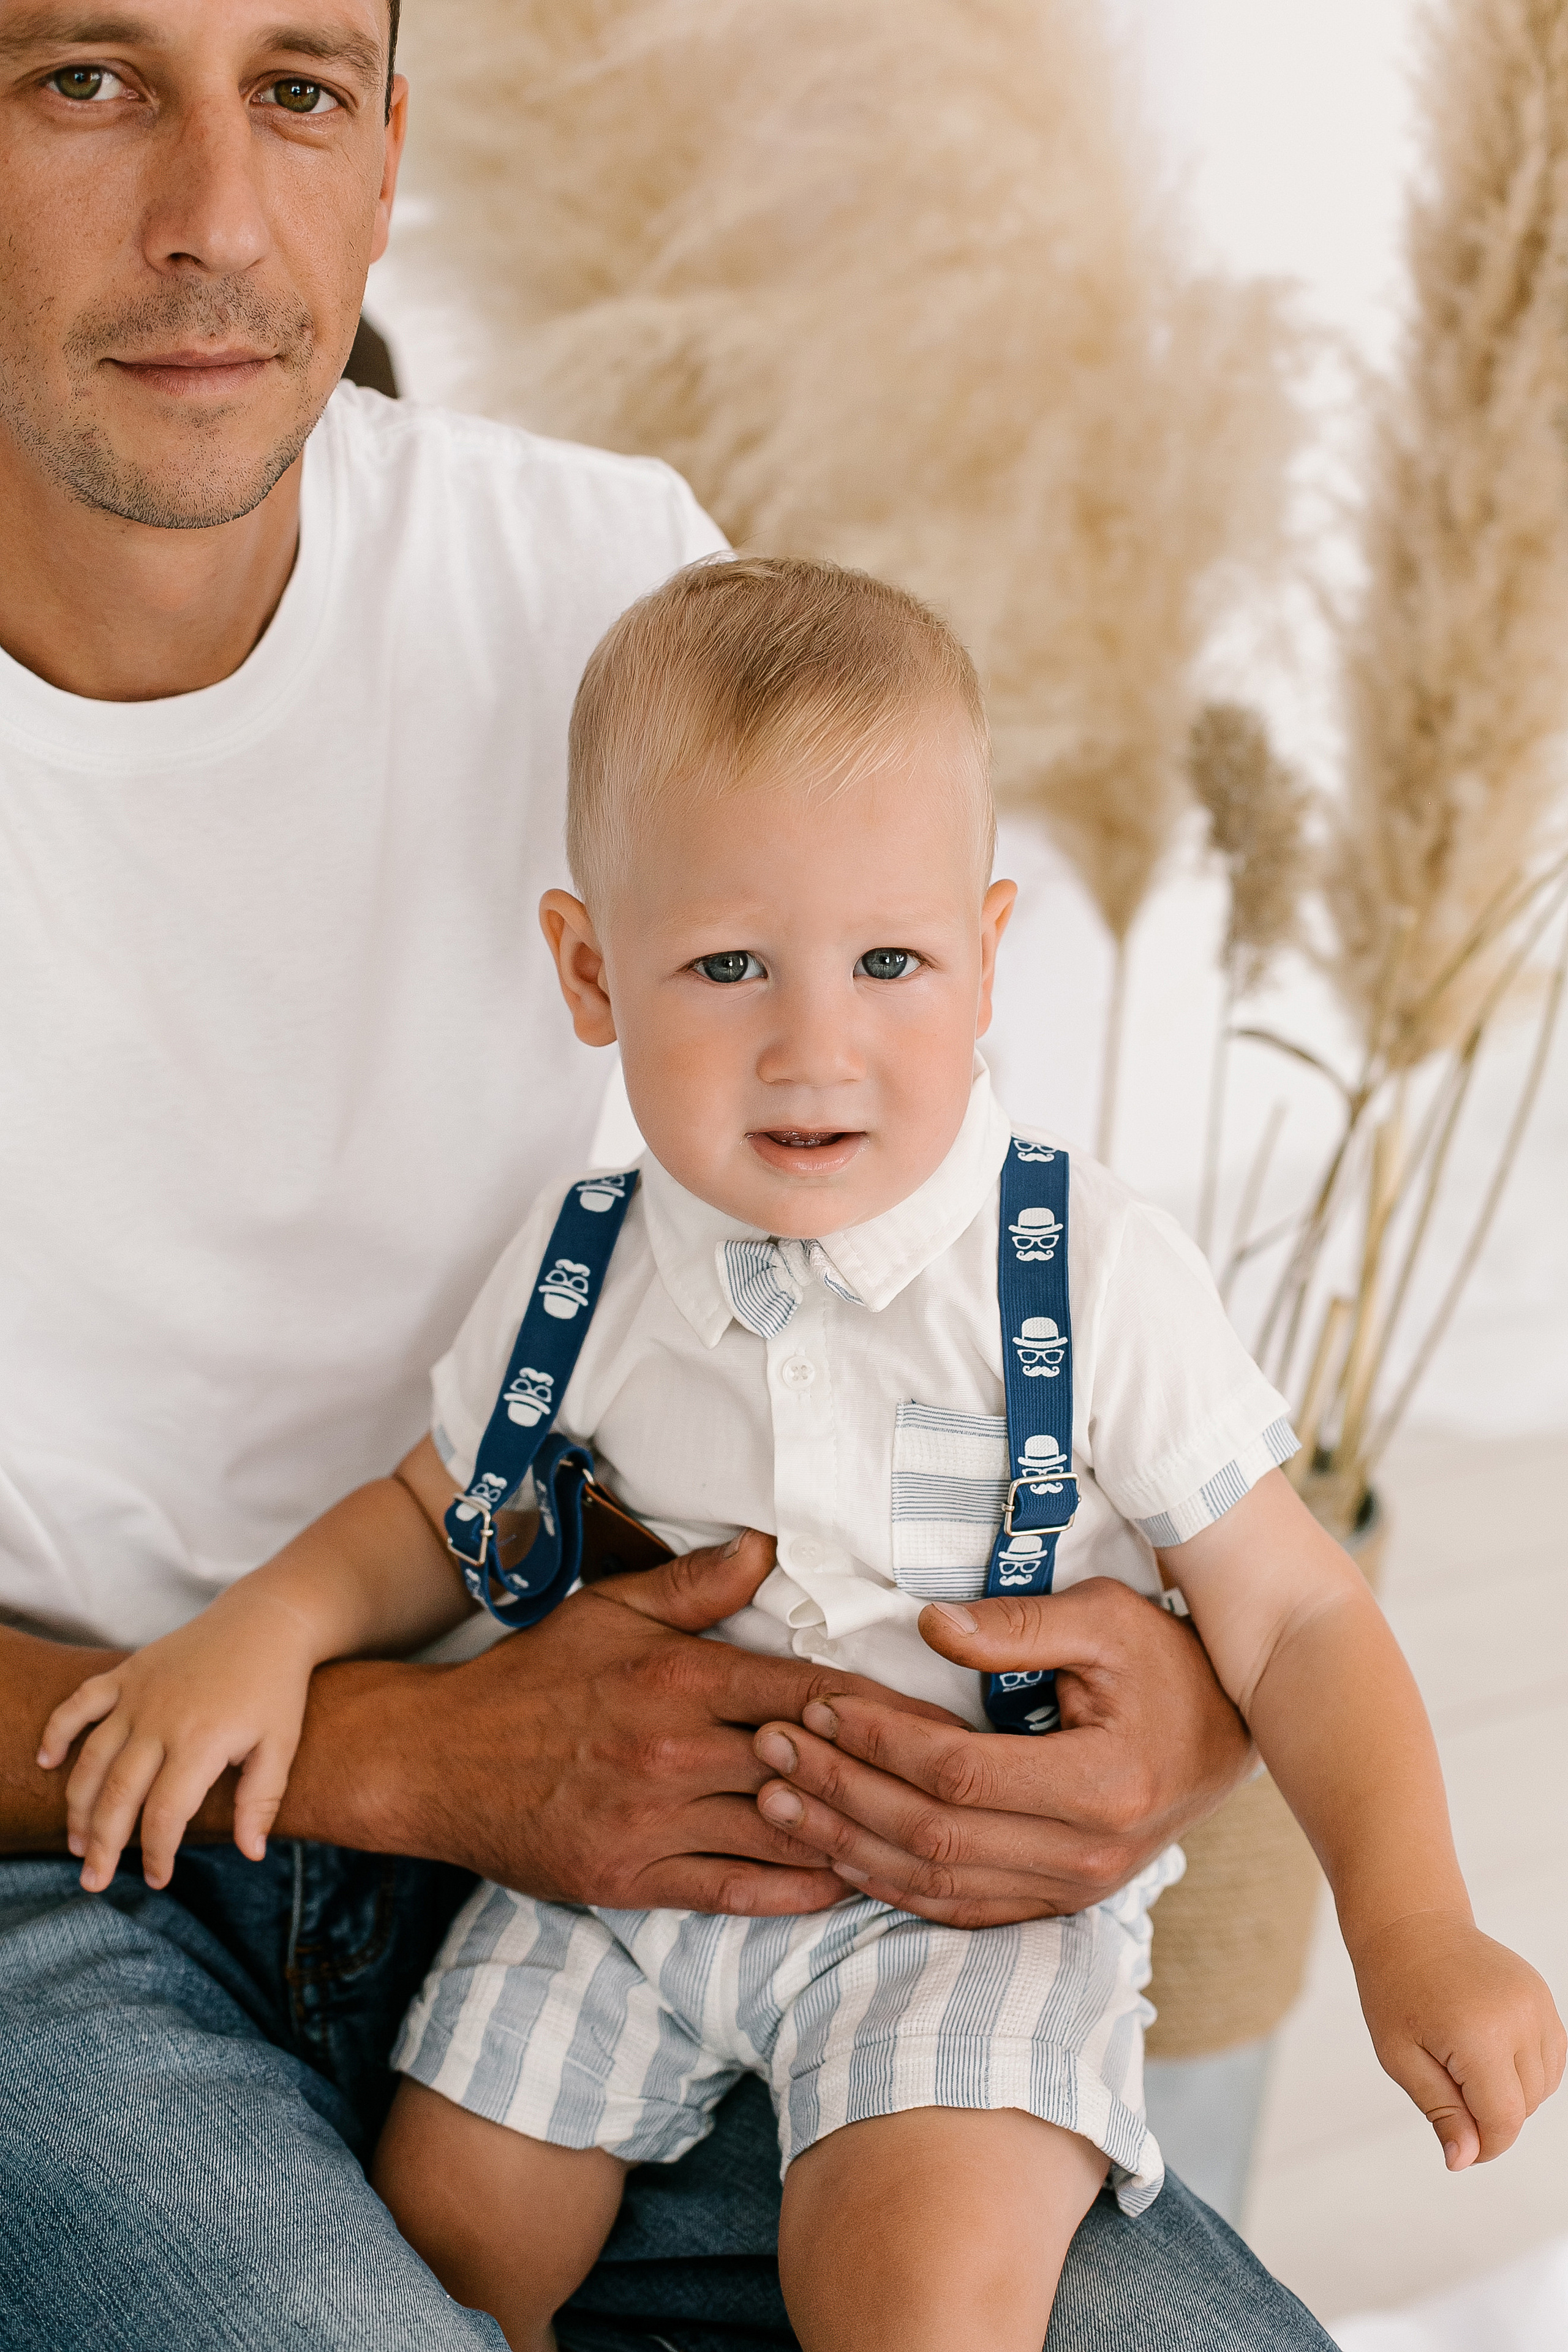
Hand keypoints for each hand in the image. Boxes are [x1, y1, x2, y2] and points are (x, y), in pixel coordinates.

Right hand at [36, 1591, 317, 1891]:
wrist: (265, 1621)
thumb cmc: (275, 1688)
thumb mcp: (281, 1745)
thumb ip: (261, 1801)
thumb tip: (251, 1853)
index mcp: (201, 1741)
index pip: (165, 1813)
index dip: (157, 1853)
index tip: (157, 1878)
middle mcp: (161, 1719)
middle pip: (119, 1794)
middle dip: (103, 1844)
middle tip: (93, 1881)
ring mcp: (139, 1694)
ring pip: (93, 1758)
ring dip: (78, 1804)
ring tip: (75, 1842)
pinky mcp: (128, 1672)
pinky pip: (81, 1702)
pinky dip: (59, 1731)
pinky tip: (47, 1762)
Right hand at [281, 1530, 955, 1914]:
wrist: (436, 1763)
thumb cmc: (531, 1680)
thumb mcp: (608, 1611)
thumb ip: (694, 1585)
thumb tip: (767, 1545)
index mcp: (679, 1678)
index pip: (807, 1693)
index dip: (883, 1709)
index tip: (945, 1720)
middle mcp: (675, 1751)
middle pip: (809, 1766)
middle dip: (887, 1777)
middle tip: (961, 1789)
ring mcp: (654, 1821)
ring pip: (782, 1834)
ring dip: (854, 1839)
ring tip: (923, 1843)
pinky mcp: (633, 1878)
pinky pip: (735, 1890)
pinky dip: (797, 1891)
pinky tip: (847, 1886)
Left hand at [748, 1577, 1253, 1924]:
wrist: (1234, 1731)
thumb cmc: (1168, 1660)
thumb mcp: (1105, 1618)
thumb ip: (1017, 1626)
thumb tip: (929, 1626)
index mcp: (1101, 1786)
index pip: (958, 1772)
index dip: (880, 1740)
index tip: (820, 1703)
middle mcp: (1086, 1857)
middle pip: (932, 1836)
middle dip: (840, 1791)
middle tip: (769, 1749)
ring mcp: (1073, 1891)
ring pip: (934, 1884)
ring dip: (846, 1844)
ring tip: (774, 1803)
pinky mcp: (1059, 1901)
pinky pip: (959, 1909)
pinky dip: (890, 1885)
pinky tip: (837, 1852)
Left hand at [1353, 1910, 1565, 2167]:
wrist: (1411, 1924)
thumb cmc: (1395, 1988)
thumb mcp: (1399, 2056)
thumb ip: (1441, 2110)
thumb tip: (1465, 2160)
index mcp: (1479, 2034)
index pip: (1504, 2120)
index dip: (1486, 2145)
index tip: (1460, 2147)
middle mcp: (1519, 2018)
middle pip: (1525, 2106)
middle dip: (1491, 2115)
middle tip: (1445, 2083)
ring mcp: (1537, 2003)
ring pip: (1544, 2086)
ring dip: (1512, 2093)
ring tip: (1464, 2063)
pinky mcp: (1543, 1996)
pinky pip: (1552, 2057)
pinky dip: (1527, 2070)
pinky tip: (1489, 2052)